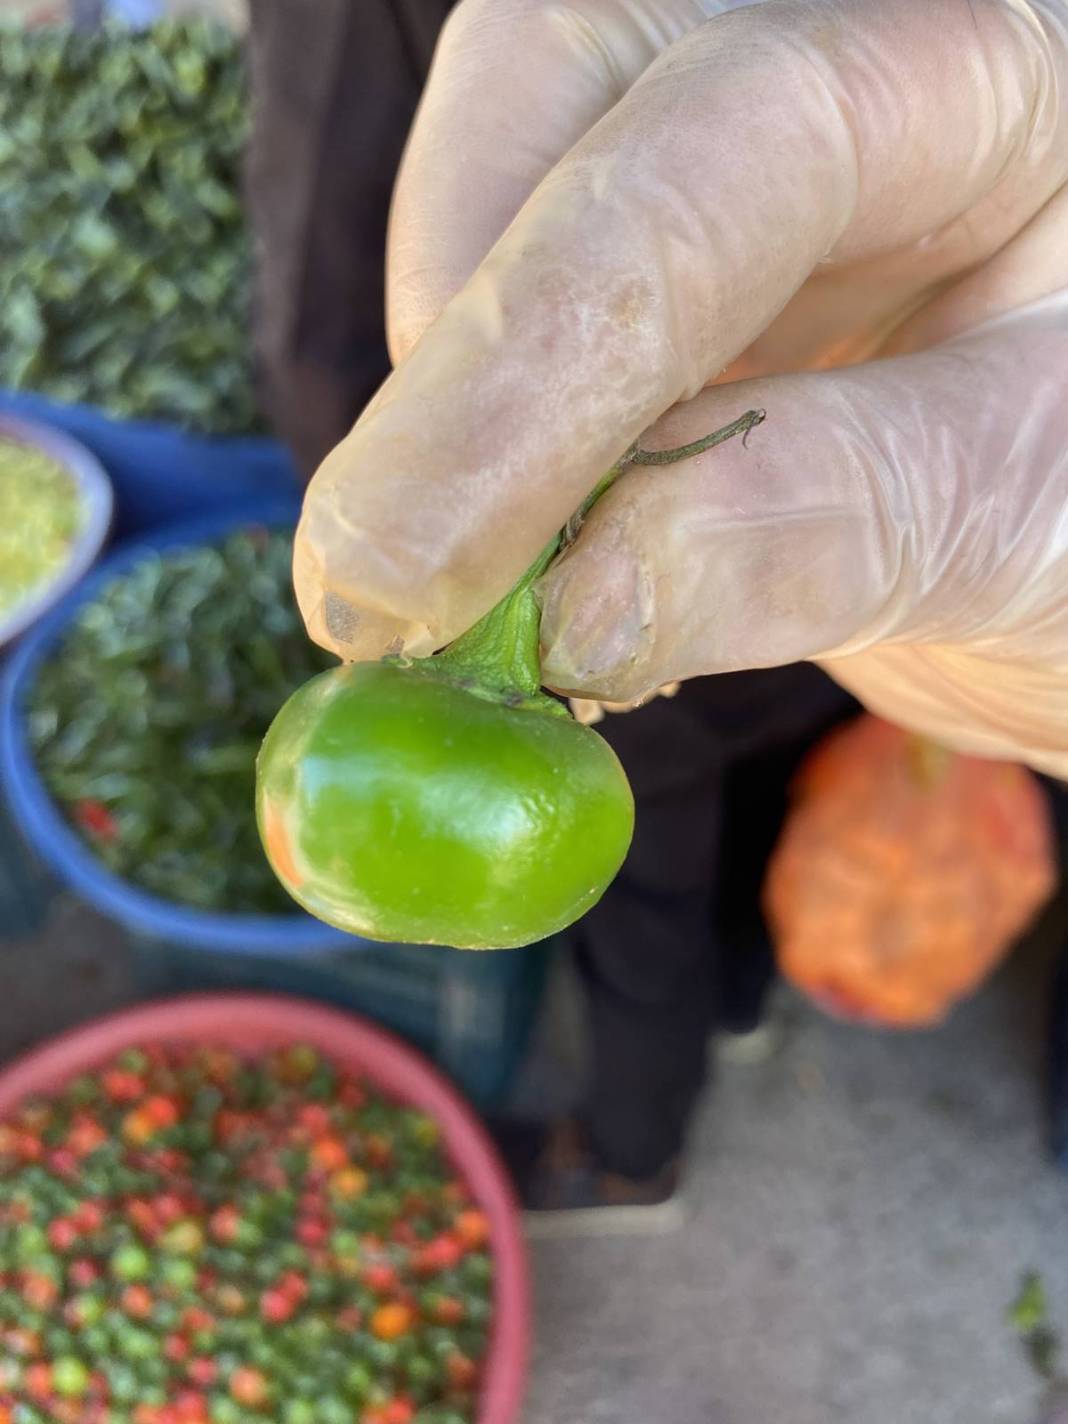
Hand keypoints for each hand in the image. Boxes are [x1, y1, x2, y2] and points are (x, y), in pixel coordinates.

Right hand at [294, 0, 1067, 775]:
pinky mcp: (644, 226)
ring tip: (449, 591)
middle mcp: (841, 42)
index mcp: (991, 70)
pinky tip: (498, 547)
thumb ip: (836, 528)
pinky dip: (469, 438)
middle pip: (565, 82)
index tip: (416, 585)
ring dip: (441, 402)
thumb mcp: (1037, 521)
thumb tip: (573, 613)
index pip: (729, 151)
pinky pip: (500, 285)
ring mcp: (727, 123)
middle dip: (454, 365)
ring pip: (499, 177)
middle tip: (369, 594)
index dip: (538, 368)